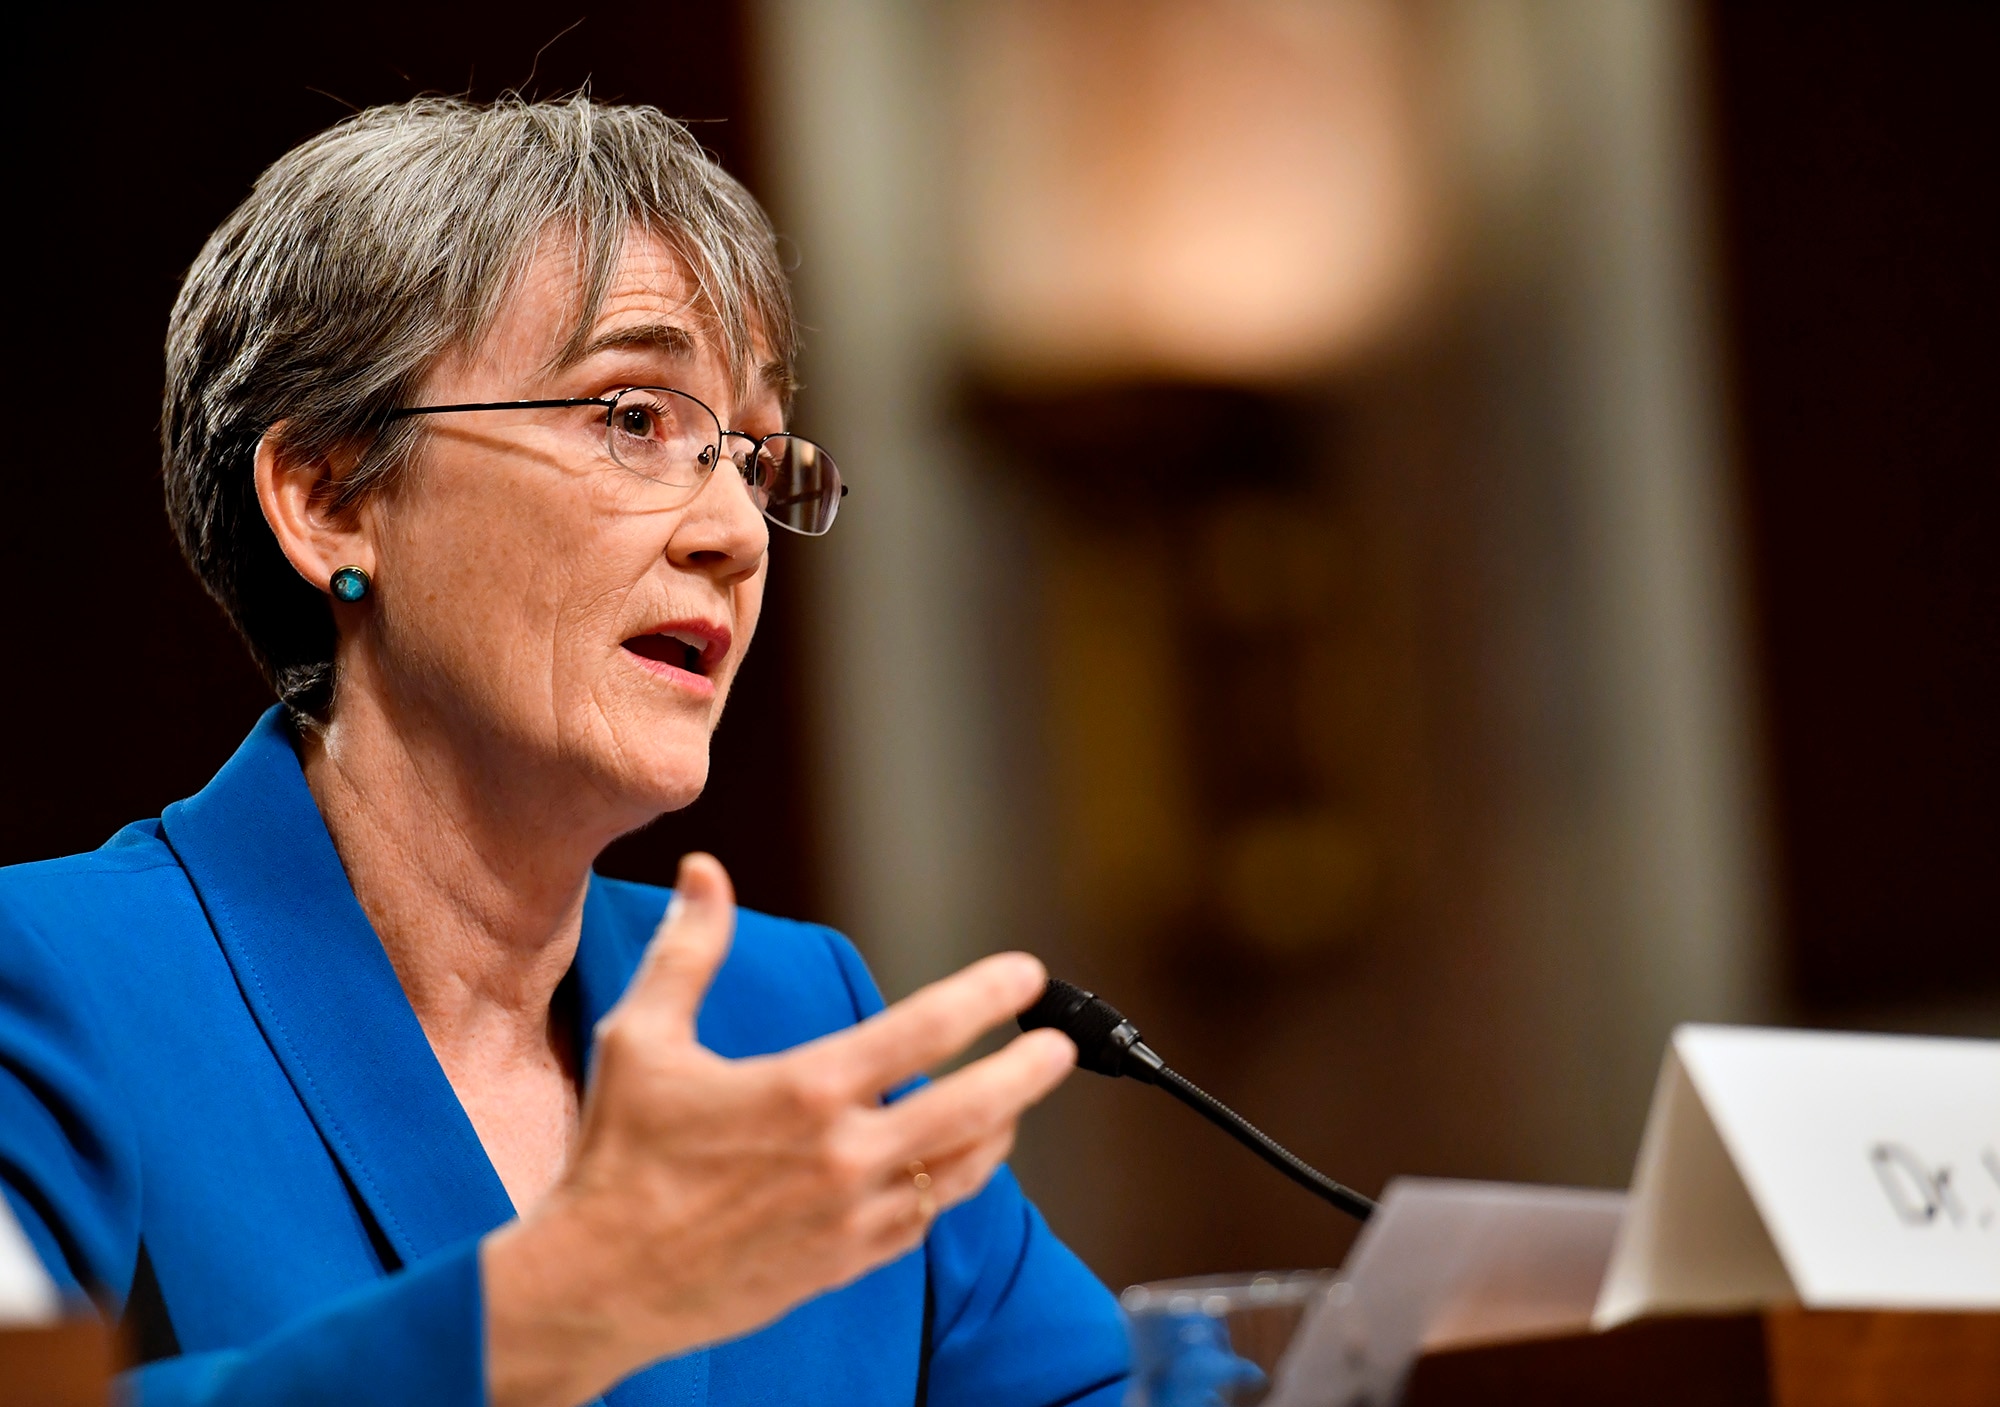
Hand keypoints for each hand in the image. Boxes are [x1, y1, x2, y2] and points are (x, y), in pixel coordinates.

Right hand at [482, 853, 1075, 1406]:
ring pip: (961, 1170)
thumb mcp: (640, 1038)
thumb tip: (704, 871)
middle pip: (973, 1107)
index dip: (987, 996)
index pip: (925, 1031)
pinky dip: (952, 1185)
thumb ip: (688, 950)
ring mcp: (852, 1217)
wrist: (600, 1285)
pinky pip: (925, 1221)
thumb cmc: (616, 1157)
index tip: (1026, 974)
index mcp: (805, 1090)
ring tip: (1016, 1101)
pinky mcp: (845, 1264)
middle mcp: (843, 1155)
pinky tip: (955, 1165)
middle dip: (1028, 1071)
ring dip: (1000, 1130)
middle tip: (1062, 1047)